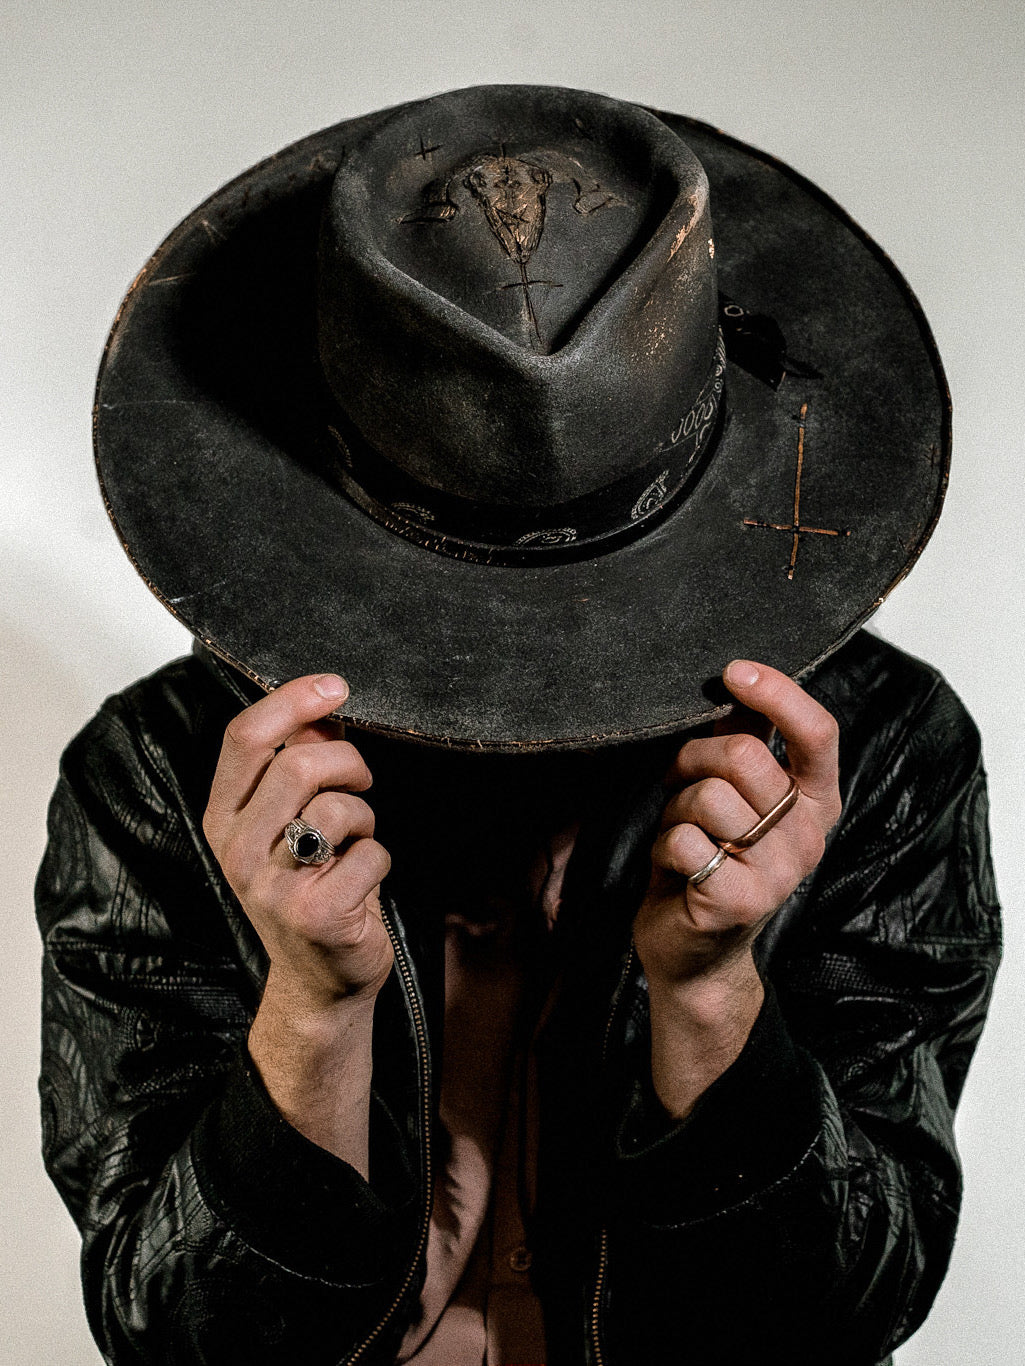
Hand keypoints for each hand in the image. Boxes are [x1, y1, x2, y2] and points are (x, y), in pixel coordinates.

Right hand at [202, 673, 393, 1014]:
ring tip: (356, 842)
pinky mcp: (314, 913)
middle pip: (298, 764)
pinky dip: (380, 860)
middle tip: (362, 782)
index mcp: (223, 819)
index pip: (244, 739)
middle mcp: (236, 851)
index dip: (292, 700)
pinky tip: (362, 883)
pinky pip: (370, 854)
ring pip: (337, 808)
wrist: (319, 981)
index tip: (335, 686)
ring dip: (365, 816)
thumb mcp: (289, 823)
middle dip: (347, 762)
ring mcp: (272, 886)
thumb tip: (320, 711)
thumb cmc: (309, 888)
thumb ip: (299, 765)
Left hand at [633, 659, 841, 992]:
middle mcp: (808, 837)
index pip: (819, 734)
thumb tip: (738, 682)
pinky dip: (663, 848)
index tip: (734, 672)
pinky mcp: (739, 901)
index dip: (779, 694)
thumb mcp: (733, 795)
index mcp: (816, 803)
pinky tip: (676, 871)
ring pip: (709, 796)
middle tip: (681, 788)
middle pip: (744, 755)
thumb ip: (744, 739)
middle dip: (694, 761)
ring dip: (676, 810)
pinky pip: (684, 841)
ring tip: (683, 837)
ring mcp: (778, 873)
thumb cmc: (711, 861)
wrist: (696, 953)